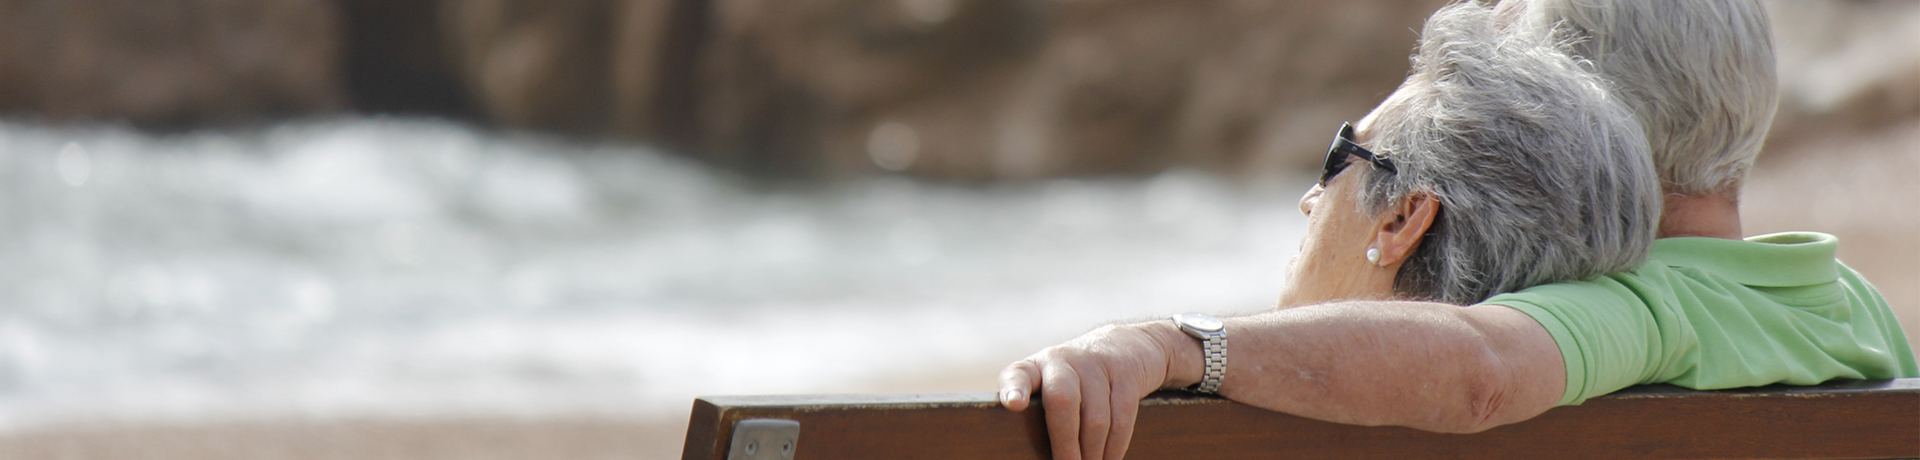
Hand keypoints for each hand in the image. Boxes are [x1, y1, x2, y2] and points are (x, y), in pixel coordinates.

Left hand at [997, 322, 1197, 459]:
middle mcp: (1062, 361)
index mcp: (1035, 368)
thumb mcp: (1052, 385)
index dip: (1015, 389)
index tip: (1014, 404)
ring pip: (1095, 417)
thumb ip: (1042, 415)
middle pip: (1062, 400)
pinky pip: (1121, 418)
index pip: (1019, 375)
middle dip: (1065, 442)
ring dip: (1093, 452)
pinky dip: (1115, 447)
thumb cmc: (1077, 381)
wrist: (1124, 344)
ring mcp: (1095, 364)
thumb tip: (1040, 454)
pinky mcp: (1125, 373)